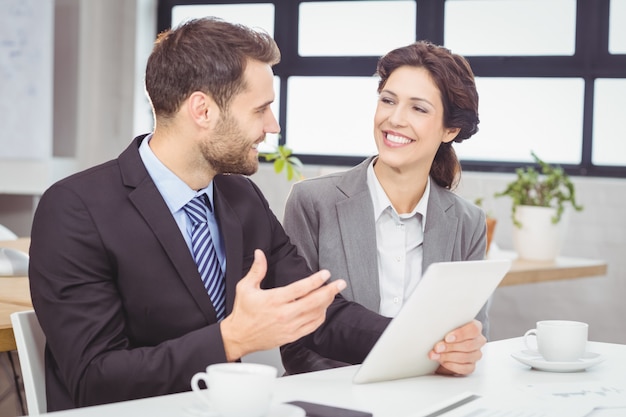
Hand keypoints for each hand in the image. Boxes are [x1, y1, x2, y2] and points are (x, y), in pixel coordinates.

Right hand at [220, 249, 346, 360]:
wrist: (238, 337)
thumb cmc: (242, 313)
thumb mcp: (245, 288)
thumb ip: (257, 270)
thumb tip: (260, 254)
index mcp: (274, 300)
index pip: (300, 288)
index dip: (315, 280)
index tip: (325, 274)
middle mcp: (284, 314)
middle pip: (313, 302)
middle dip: (330, 291)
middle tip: (340, 283)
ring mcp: (289, 327)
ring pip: (315, 314)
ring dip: (327, 303)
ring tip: (333, 293)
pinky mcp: (291, 336)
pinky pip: (311, 326)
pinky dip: (320, 317)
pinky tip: (323, 309)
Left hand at [429, 319, 485, 375]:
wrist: (442, 347)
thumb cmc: (445, 333)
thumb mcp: (445, 327)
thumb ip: (444, 327)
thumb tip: (435, 330)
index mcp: (475, 327)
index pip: (474, 329)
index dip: (461, 334)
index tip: (447, 338)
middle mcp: (478, 341)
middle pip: (469, 345)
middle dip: (450, 347)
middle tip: (437, 348)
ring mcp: (476, 354)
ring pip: (466, 357)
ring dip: (448, 356)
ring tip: (436, 355)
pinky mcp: (471, 366)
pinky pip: (465, 368)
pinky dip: (452, 365)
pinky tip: (443, 362)